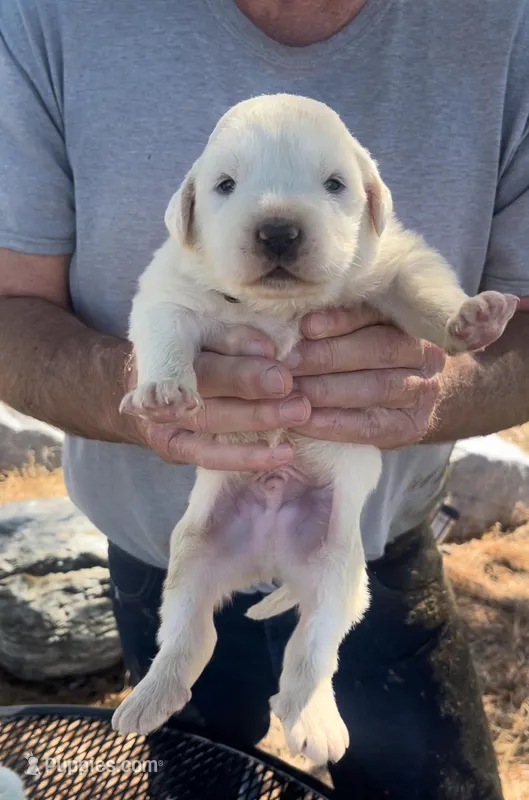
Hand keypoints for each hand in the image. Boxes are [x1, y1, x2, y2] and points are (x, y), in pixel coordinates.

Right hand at [126, 325, 309, 469]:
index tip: (273, 354)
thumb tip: (269, 350)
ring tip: (299, 413)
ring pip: (212, 420)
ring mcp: (162, 418)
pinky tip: (281, 453)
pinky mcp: (172, 446)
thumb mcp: (204, 326)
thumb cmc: (187, 346)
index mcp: (162, 340)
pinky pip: (208, 456)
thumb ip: (233, 337)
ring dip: (258, 418)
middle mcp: (156, 381)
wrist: (140, 384)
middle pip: (207, 384)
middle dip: (253, 387)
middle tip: (294, 391)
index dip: (235, 347)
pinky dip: (245, 457)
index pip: (200, 341)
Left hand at [289, 306, 444, 448]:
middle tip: (287, 363)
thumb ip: (342, 326)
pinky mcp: (409, 429)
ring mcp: (422, 396)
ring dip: (326, 390)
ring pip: (374, 389)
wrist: (415, 401)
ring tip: (290, 390)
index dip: (340, 321)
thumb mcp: (368, 332)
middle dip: (326, 357)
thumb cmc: (377, 360)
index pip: (376, 317)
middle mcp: (426, 358)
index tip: (305, 327)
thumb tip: (296, 323)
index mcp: (411, 323)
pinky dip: (331, 424)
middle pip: (377, 351)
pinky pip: (367, 427)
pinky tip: (302, 420)